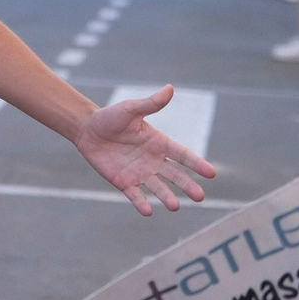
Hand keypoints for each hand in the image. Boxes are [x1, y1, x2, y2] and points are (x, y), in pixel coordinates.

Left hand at [73, 85, 216, 215]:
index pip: (182, 154)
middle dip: (187, 185)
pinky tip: (148, 211)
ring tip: (174, 206)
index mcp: (159, 143)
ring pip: (158, 188)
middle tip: (200, 197)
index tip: (211, 173)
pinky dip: (141, 203)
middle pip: (175, 175)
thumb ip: (150, 104)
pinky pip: (135, 195)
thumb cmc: (110, 117)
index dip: (196, 163)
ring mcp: (140, 173)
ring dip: (167, 197)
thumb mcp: (131, 109)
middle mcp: (154, 160)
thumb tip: (170, 88)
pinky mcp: (124, 182)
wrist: (87, 129)